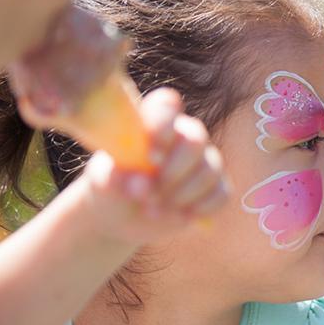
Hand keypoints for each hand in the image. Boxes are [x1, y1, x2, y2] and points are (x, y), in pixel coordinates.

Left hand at [70, 87, 228, 246]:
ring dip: (182, 195)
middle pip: (196, 138)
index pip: (166, 105)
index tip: (150, 156)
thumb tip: (140, 183)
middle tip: (149, 193)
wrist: (121, 219)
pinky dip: (201, 208)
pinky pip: (221, 194)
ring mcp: (202, 162)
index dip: (164, 124)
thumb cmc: (111, 188)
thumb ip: (114, 178)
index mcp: (153, 125)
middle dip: (174, 170)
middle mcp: (181, 138)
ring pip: (210, 170)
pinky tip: (179, 216)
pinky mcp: (214, 188)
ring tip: (154, 210)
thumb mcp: (102, 182)